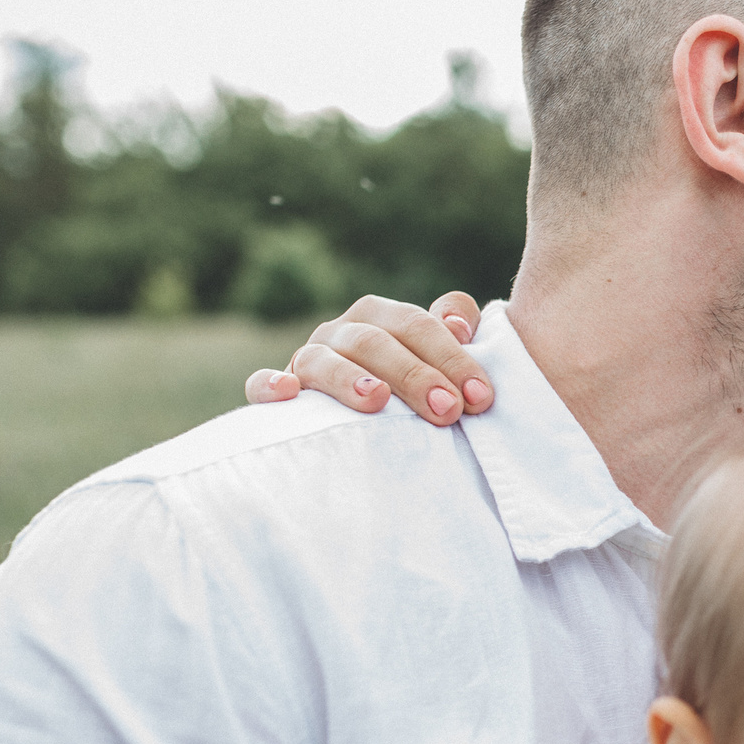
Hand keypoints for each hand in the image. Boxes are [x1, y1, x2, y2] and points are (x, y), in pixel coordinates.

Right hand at [244, 290, 496, 426]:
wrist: (366, 425)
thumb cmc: (415, 389)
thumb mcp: (440, 359)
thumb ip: (456, 329)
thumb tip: (459, 325)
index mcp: (383, 318)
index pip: (418, 325)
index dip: (452, 357)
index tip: (481, 398)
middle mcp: (343, 332)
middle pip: (375, 342)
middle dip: (414, 375)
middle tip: (447, 411)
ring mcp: (308, 359)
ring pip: (322, 360)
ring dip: (348, 378)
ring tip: (376, 400)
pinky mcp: (279, 391)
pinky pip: (262, 384)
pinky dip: (271, 385)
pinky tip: (288, 393)